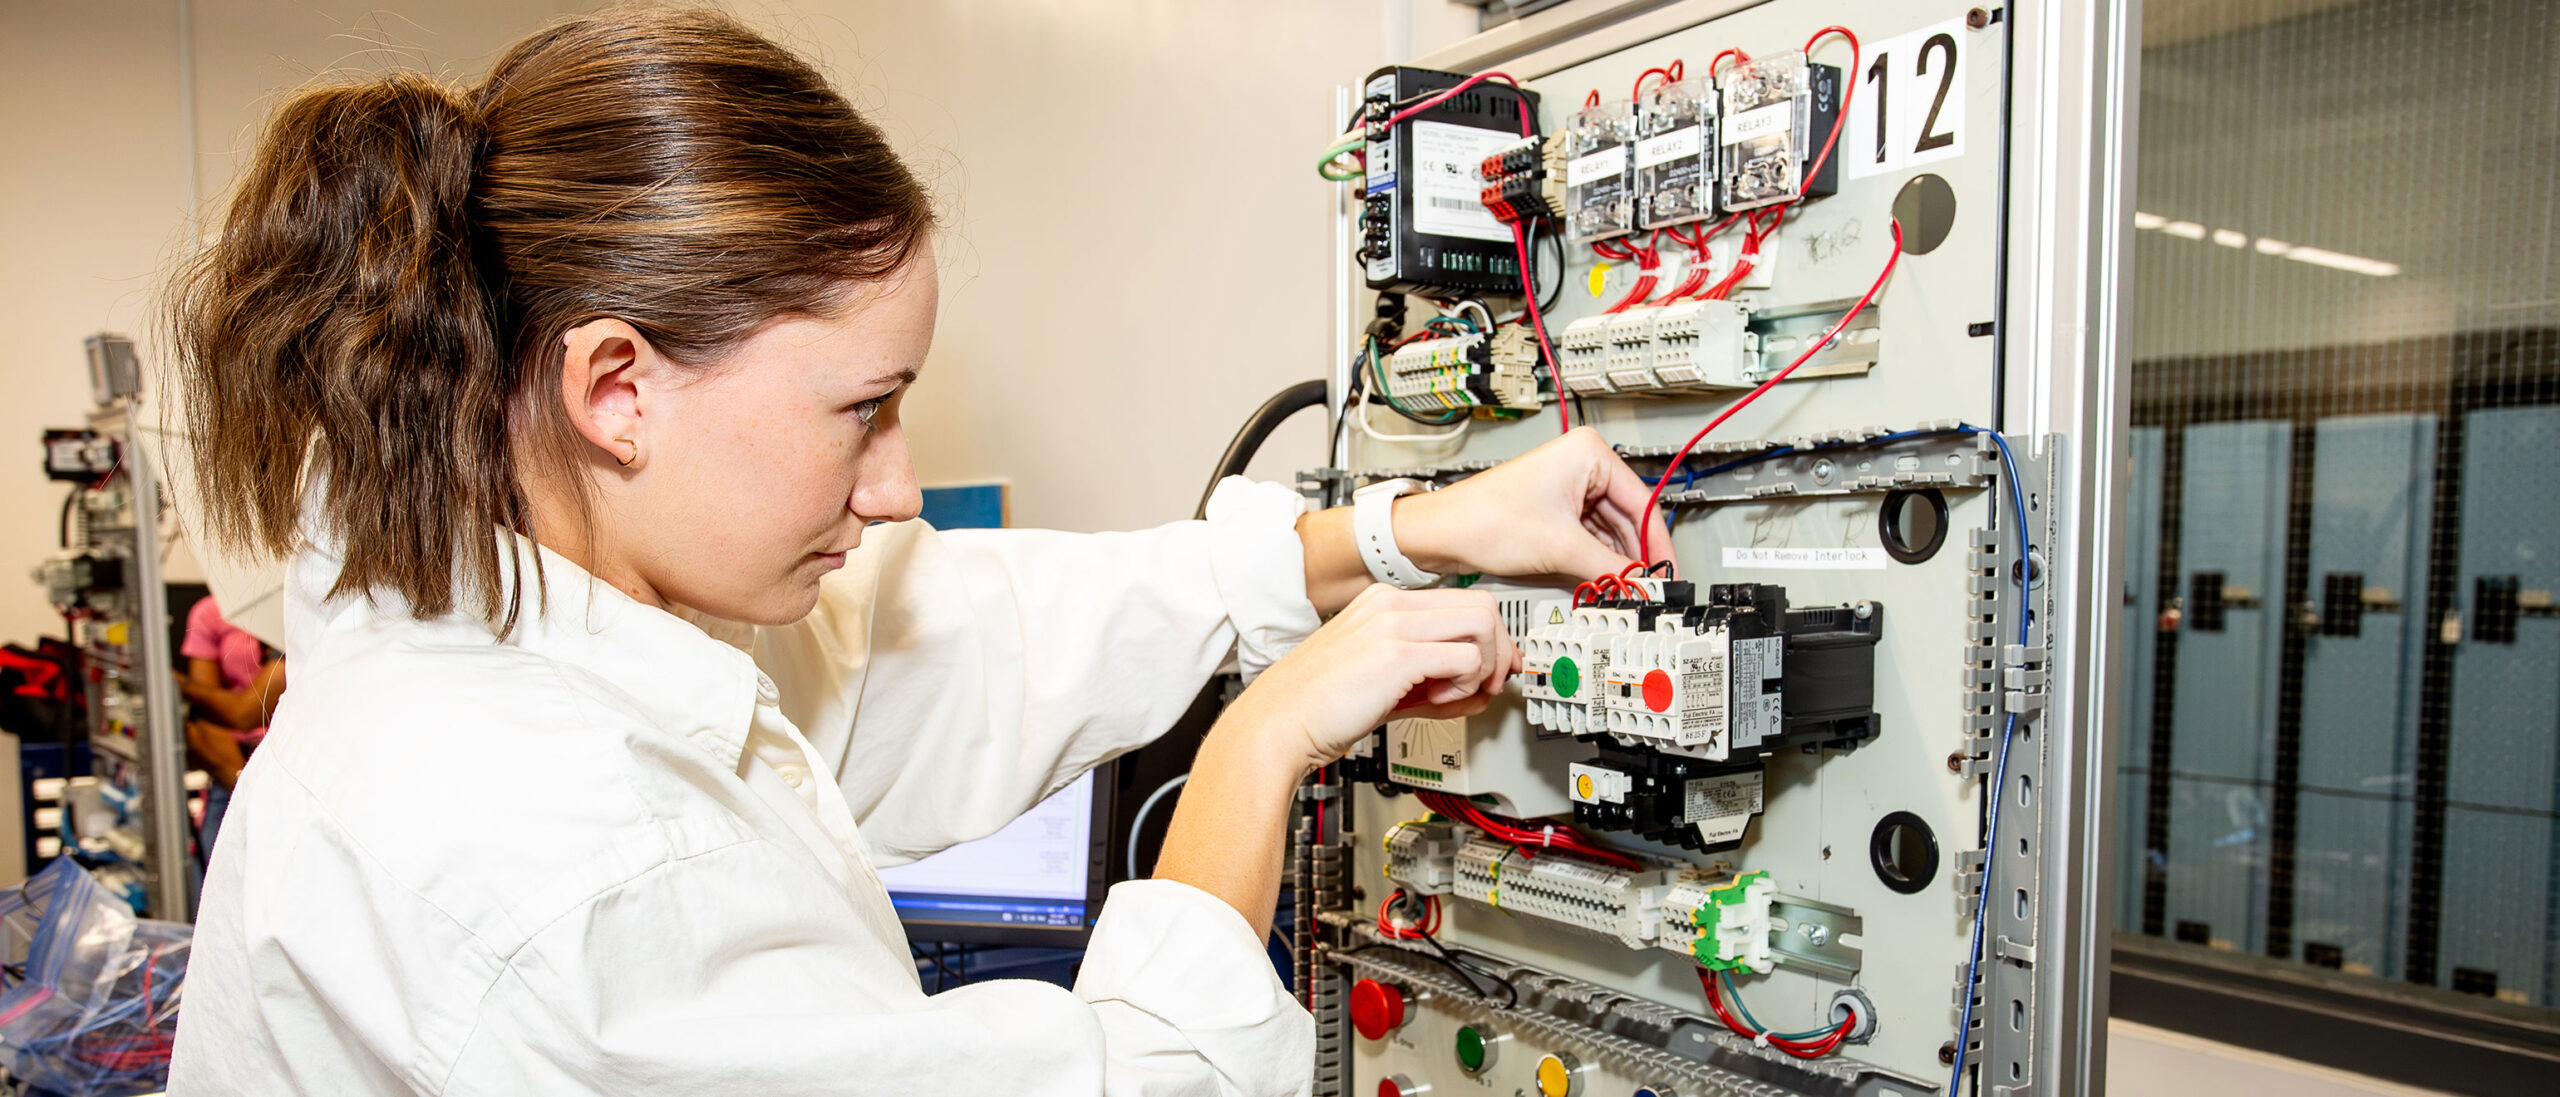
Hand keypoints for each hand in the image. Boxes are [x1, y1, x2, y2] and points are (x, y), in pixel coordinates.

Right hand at [1217, 585, 1517, 772]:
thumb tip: (1479, 690)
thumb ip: (1433, 685)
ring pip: (1482, 623)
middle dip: (1499, 650)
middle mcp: (1389, 604)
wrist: (1276, 725)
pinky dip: (1467, 685)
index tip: (1492, 671)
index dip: (1489, 640)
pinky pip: (1467, 657)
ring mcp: (1392, 623)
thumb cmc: (1317, 710)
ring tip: (1456, 694)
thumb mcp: (1385, 688)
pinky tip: (1438, 701)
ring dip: (1484, 666)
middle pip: (1482, 606)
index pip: (1461, 603)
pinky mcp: (1396, 652)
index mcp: (1382, 603)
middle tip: (1489, 685)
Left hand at [1396, 426, 1676, 584]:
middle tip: (1650, 590)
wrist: (1440, 534)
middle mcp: (1582, 464)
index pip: (1643, 502)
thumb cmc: (1483, 520)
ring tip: (1627, 590)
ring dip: (1616, 562)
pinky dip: (1596, 560)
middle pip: (1628, 518)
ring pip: (1609, 531)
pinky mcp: (1555, 510)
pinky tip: (1605, 581)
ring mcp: (1568, 487)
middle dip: (1635, 557)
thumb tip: (1643, 585)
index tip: (1669, 574)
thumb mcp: (1561, 548)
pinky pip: (1589, 537)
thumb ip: (1611, 569)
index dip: (1657, 545)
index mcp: (1589, 454)